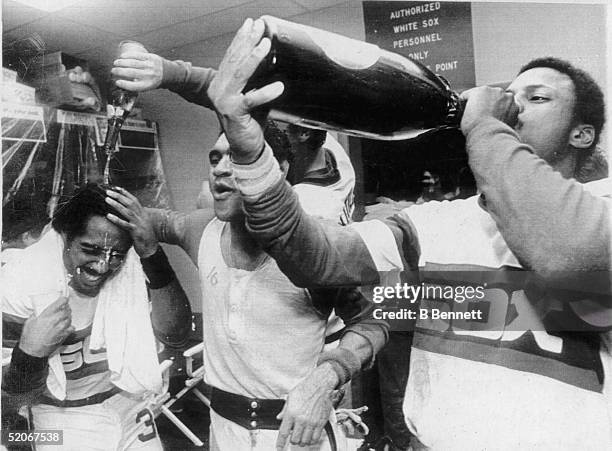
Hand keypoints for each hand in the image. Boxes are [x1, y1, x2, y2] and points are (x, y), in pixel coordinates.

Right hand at [19, 296, 73, 357]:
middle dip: (66, 308)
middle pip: (66, 310)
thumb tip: (38, 312)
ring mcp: (60, 328)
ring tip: (64, 317)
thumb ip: (35, 315)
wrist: (32, 352)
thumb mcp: (29, 322)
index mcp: (46, 316)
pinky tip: (66, 326)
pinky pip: (71, 328)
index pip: (60, 303)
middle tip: (64, 308)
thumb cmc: (29, 339)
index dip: (63, 300)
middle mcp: (55, 321)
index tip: (64, 299)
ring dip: (68, 316)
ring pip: (69, 318)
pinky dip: (70, 326)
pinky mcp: (63, 335)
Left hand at [105, 187, 158, 257]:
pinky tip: (108, 216)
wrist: (152, 249)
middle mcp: (142, 217)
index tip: (116, 188)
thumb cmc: (147, 238)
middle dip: (119, 196)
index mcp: (143, 214)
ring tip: (107, 200)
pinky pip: (125, 224)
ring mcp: (139, 224)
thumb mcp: (142, 225)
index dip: (125, 193)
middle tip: (108, 192)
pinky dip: (116, 219)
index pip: (134, 200)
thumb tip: (126, 214)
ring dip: (116, 204)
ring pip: (127, 211)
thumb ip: (135, 219)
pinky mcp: (136, 232)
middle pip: (130, 203)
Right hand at [111, 51, 162, 91]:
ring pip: (132, 63)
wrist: (168, 73)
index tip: (117, 82)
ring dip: (121, 62)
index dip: (123, 84)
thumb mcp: (147, 86)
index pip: (133, 86)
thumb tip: (120, 84)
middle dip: (119, 71)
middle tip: (113, 70)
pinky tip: (122, 56)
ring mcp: (150, 66)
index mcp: (148, 85)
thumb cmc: (153, 80)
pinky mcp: (150, 57)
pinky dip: (128, 56)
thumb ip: (136, 85)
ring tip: (116, 63)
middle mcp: (149, 75)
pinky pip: (137, 55)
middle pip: (130, 73)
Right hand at [207, 18, 283, 162]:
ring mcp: (223, 101)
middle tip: (259, 27)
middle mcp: (218, 89)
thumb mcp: (254, 95)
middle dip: (248, 41)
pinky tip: (279, 86)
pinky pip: (251, 99)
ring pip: (240, 74)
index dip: (241, 38)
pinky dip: (266, 92)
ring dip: (254, 58)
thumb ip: (258, 79)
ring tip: (266, 44)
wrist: (245, 147)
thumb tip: (272, 58)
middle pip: (234, 60)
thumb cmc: (250, 121)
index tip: (251, 24)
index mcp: (220, 82)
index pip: (231, 56)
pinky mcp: (234, 113)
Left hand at [276, 363, 337, 448]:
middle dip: (292, 440)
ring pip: (305, 441)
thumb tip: (279, 418)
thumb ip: (284, 410)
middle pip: (295, 440)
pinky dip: (312, 440)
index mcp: (291, 413)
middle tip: (293, 437)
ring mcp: (312, 422)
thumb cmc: (306, 388)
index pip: (283, 433)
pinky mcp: (321, 423)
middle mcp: (301, 419)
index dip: (280, 443)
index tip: (279, 448)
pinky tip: (310, 436)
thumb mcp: (291, 397)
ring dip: (302, 441)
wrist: (320, 384)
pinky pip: (316, 438)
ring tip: (301, 436)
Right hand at [460, 86, 518, 134]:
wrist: (489, 136)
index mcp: (480, 90)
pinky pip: (509, 109)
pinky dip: (506, 114)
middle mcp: (495, 91)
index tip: (467, 109)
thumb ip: (467, 109)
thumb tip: (470, 112)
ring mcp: (507, 98)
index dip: (467, 103)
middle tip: (481, 116)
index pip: (471, 94)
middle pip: (488, 96)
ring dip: (497, 107)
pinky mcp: (516, 107)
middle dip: (485, 104)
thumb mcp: (463, 116)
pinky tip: (500, 121)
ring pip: (500, 101)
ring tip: (492, 119)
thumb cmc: (475, 127)